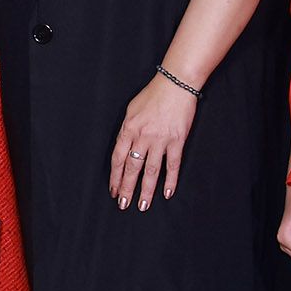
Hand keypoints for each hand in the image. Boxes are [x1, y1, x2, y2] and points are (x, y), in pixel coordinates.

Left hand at [108, 74, 196, 209]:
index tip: (113, 191)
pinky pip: (172, 165)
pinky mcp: (177, 141)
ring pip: (151, 171)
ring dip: (146, 190)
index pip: (118, 159)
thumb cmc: (153, 94)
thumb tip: (124, 146)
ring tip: (143, 205)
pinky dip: (170, 180)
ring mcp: (160, 140)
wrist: (175, 84)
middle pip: (132, 168)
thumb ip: (127, 129)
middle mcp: (142, 137)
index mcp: (128, 129)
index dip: (115, 177)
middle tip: (123, 205)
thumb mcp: (131, 109)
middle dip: (126, 188)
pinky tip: (167, 193)